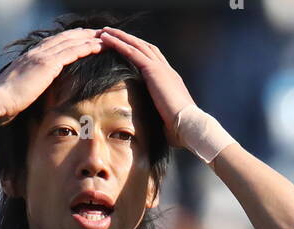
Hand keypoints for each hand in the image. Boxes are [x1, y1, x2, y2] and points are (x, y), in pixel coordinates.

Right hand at [0, 28, 103, 125]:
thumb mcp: (19, 90)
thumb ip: (28, 85)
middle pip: (65, 38)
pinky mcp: (48, 65)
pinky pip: (71, 52)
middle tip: (98, 32)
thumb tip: (31, 93)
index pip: (53, 43)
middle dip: (82, 34)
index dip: (69, 38)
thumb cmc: (6, 102)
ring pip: (71, 42)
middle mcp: (37, 52)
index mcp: (30, 57)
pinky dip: (85, 47)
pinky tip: (97, 46)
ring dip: (89, 38)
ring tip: (104, 37)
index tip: (81, 37)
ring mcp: (42, 57)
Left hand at [98, 27, 194, 141]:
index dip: (141, 52)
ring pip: (136, 45)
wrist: (189, 125)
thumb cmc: (179, 130)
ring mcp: (160, 68)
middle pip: (145, 47)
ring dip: (119, 36)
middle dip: (129, 39)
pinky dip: (118, 43)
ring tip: (104, 32)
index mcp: (170, 80)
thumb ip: (157, 117)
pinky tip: (106, 39)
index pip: (154, 60)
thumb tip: (149, 128)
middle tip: (113, 34)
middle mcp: (166, 70)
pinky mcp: (153, 71)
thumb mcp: (166, 120)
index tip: (129, 48)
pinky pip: (131, 52)